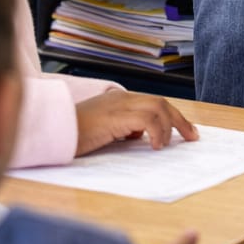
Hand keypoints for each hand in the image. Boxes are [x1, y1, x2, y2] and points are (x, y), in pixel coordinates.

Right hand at [74, 91, 198, 155]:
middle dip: (180, 120)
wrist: (52, 131)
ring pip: (158, 107)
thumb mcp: (104, 129)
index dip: (172, 116)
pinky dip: (156, 131)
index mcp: (120, 100)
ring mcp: (119, 105)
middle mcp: (122, 98)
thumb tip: (140, 136)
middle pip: (161, 103)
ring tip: (167, 144)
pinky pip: (146, 118)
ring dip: (169, 126)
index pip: (154, 103)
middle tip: (192, 136)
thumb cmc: (74, 133)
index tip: (186, 131)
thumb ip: (123, 127)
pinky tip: (155, 145)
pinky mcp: (115, 116)